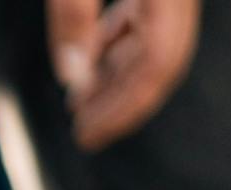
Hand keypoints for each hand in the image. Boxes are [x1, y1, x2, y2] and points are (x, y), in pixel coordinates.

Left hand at [47, 0, 200, 150]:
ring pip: (151, 44)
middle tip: (83, 133)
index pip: (158, 65)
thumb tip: (70, 76)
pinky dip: (115, 46)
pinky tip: (88, 64)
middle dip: (120, 103)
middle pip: (159, 63)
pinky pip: (144, 21)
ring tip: (79, 104)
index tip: (87, 135)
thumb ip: (73, 13)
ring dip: (115, 77)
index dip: (123, 107)